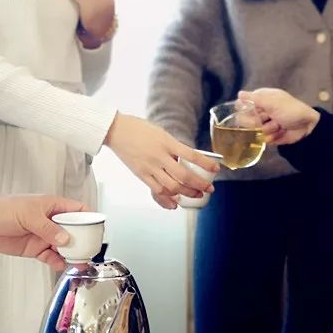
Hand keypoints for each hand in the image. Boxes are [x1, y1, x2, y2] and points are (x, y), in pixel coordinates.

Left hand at [0, 195, 88, 269]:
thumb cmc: (4, 209)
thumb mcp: (30, 215)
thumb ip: (48, 228)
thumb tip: (65, 239)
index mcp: (54, 206)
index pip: (79, 210)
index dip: (90, 219)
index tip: (97, 230)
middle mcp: (52, 220)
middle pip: (75, 231)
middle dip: (83, 241)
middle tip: (89, 250)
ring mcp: (44, 235)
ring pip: (64, 246)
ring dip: (72, 254)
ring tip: (78, 261)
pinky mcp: (36, 248)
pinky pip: (51, 256)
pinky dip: (57, 261)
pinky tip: (61, 264)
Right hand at [104, 113, 219, 209]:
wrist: (116, 130)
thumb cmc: (140, 129)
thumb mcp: (162, 133)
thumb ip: (174, 147)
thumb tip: (187, 160)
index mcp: (167, 142)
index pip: (191, 155)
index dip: (206, 163)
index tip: (216, 169)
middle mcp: (159, 156)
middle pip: (184, 176)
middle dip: (199, 185)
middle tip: (209, 189)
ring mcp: (150, 167)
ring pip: (172, 187)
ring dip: (187, 193)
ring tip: (197, 195)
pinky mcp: (141, 175)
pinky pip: (156, 190)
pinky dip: (167, 199)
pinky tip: (176, 203)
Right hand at [238, 89, 319, 144]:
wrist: (307, 126)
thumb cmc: (291, 110)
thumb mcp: (273, 102)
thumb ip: (254, 98)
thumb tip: (239, 94)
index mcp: (261, 99)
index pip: (242, 104)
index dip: (246, 109)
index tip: (254, 110)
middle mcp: (261, 110)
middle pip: (245, 119)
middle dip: (259, 120)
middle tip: (270, 117)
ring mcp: (265, 124)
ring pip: (254, 130)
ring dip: (269, 128)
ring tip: (280, 124)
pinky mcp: (269, 135)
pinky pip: (263, 139)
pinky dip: (273, 136)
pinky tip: (281, 131)